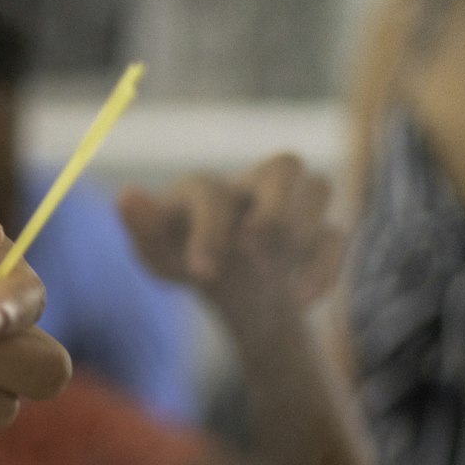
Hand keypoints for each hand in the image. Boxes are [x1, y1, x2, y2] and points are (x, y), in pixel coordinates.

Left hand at [118, 153, 343, 314]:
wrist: (237, 294)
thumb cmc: (189, 263)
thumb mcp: (160, 256)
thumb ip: (144, 228)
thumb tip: (126, 196)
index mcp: (208, 187)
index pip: (211, 190)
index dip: (209, 229)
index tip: (203, 273)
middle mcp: (255, 184)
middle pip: (285, 164)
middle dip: (275, 211)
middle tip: (255, 251)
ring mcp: (294, 204)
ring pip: (320, 186)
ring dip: (302, 234)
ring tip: (277, 279)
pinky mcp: (323, 231)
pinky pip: (337, 235)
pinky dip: (322, 269)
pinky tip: (298, 301)